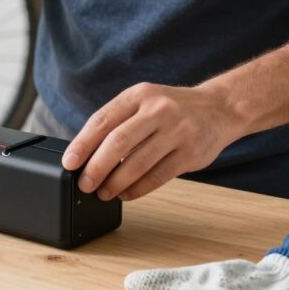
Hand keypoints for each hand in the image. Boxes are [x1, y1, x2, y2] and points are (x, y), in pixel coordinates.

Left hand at [61, 82, 246, 200]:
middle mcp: (158, 110)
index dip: (82, 144)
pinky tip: (126, 194)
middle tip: (84, 184)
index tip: (69, 163)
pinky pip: (157, 176)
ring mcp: (177, 131)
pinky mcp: (190, 153)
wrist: (220, 108)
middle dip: (96, 168)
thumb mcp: (144, 101)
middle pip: (118, 142)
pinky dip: (137, 189)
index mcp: (139, 95)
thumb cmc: (171, 108)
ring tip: (103, 193)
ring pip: (138, 163)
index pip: (102, 120)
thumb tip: (85, 154)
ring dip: (115, 183)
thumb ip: (119, 121)